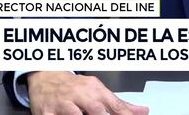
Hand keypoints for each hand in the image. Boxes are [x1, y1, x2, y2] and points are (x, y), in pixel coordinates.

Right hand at [27, 71, 148, 114]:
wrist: (45, 77)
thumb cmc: (75, 87)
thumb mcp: (97, 91)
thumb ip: (119, 104)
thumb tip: (143, 111)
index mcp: (94, 89)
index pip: (114, 105)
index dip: (124, 114)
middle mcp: (79, 94)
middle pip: (96, 110)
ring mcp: (62, 104)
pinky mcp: (46, 113)